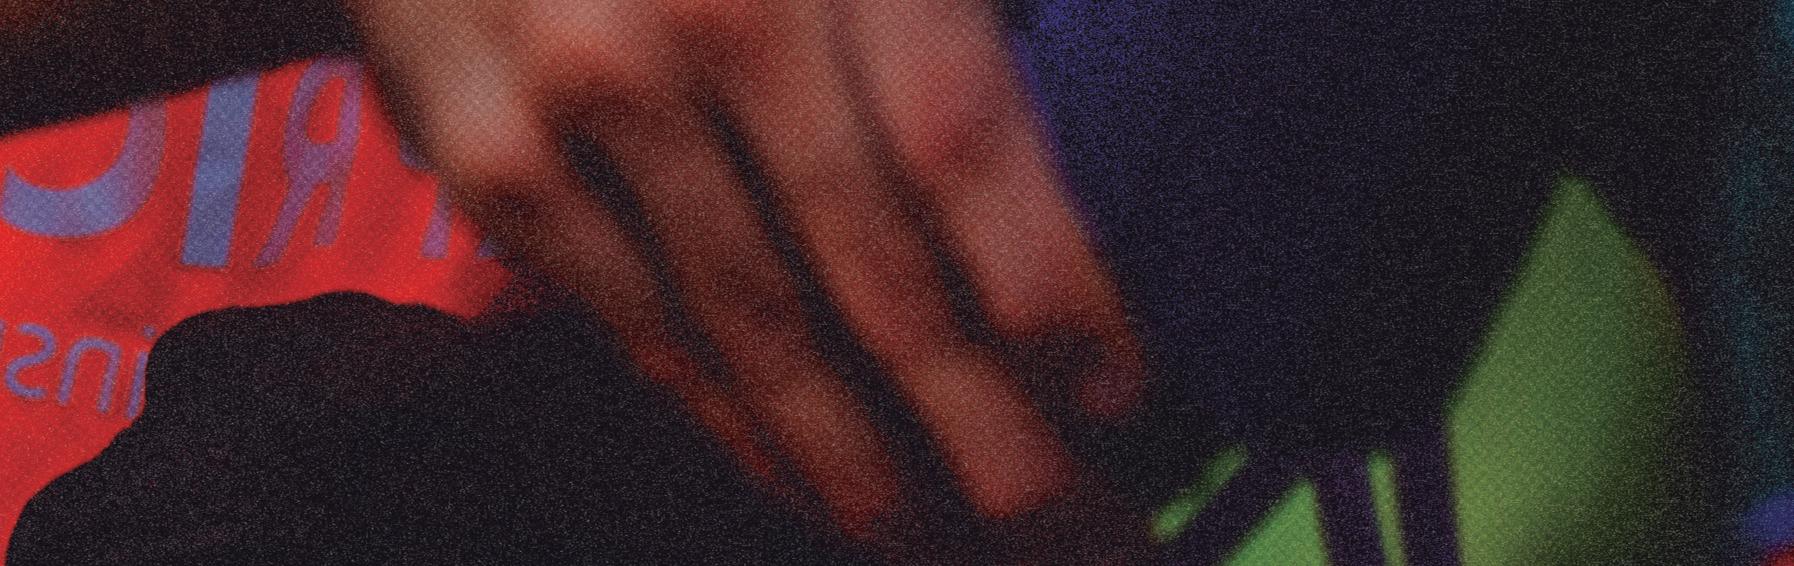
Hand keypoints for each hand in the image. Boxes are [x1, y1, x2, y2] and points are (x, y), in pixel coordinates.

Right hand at [347, 1, 1146, 560]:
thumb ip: (936, 32)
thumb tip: (1036, 203)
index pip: (962, 141)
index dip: (1048, 286)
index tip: (1115, 395)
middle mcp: (717, 17)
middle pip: (878, 274)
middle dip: (986, 431)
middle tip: (1071, 534)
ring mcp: (592, 98)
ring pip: (759, 331)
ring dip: (865, 463)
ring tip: (942, 541)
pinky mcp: (497, 164)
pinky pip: (646, 330)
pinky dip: (738, 425)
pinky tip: (808, 485)